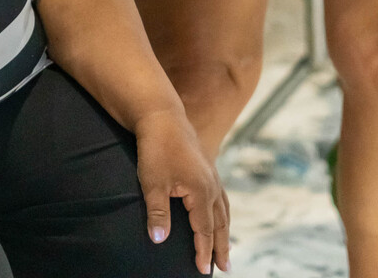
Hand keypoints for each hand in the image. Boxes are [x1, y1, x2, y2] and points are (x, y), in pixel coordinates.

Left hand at [135, 108, 229, 273]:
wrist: (162, 115)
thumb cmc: (155, 148)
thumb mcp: (152, 182)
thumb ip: (157, 213)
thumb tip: (159, 241)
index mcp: (201, 191)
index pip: (204, 229)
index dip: (203, 251)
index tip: (202, 270)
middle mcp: (212, 184)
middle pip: (220, 222)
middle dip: (221, 246)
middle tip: (224, 268)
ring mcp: (211, 174)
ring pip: (223, 209)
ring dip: (224, 230)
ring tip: (225, 248)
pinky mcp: (207, 166)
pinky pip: (220, 195)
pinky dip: (222, 211)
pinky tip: (217, 213)